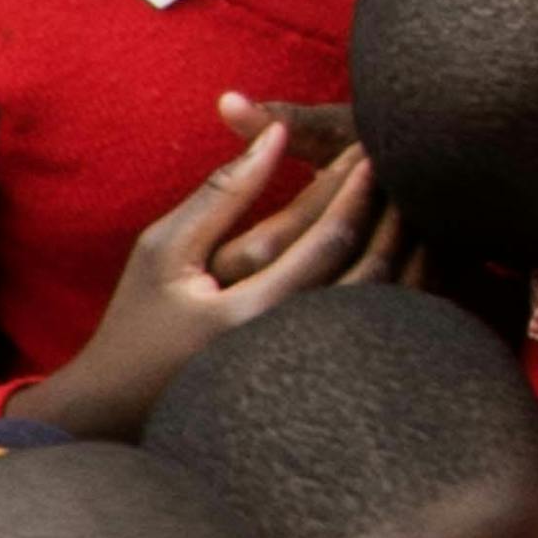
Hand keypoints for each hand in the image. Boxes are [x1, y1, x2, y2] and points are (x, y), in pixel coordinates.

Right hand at [24, 107, 401, 435]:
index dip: (355, 186)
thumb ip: (223, 192)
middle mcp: (291, 347)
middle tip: (404, 163)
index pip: (326, 238)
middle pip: (369, 267)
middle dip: (393, 209)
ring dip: (408, 246)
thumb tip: (275, 132)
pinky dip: (405, 285)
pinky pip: (383, 329)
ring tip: (413, 198)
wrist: (124, 405)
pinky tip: (409, 250)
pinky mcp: (324, 382)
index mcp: (248, 313)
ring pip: (388, 301)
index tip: (372, 144)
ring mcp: (313, 371)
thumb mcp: (164, 249)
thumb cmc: (138, 319)